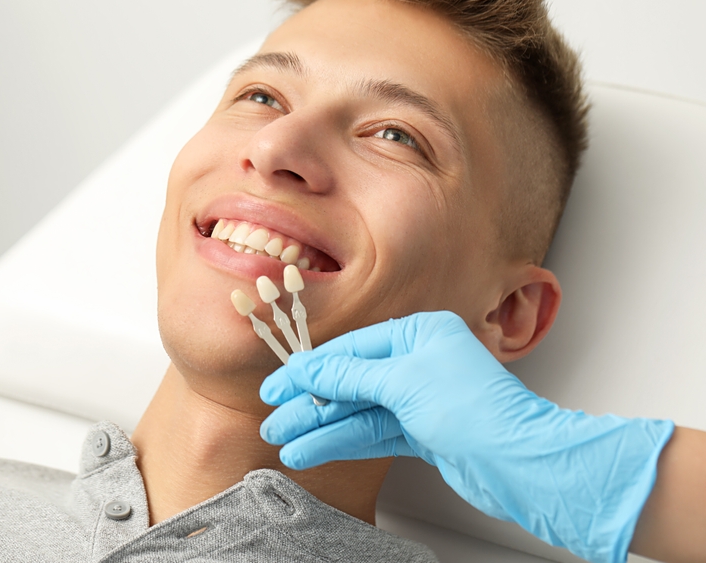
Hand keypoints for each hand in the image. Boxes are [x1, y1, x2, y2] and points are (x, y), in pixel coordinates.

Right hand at [259, 311, 673, 562]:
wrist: (522, 465)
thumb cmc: (479, 411)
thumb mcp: (403, 382)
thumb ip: (350, 376)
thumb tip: (310, 371)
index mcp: (420, 333)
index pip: (351, 350)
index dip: (310, 369)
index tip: (279, 385)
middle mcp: (420, 362)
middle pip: (351, 382)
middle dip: (310, 402)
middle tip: (276, 417)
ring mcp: (422, 399)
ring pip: (358, 412)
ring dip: (321, 427)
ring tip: (286, 441)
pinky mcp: (424, 433)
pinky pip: (373, 433)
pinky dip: (343, 442)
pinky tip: (314, 449)